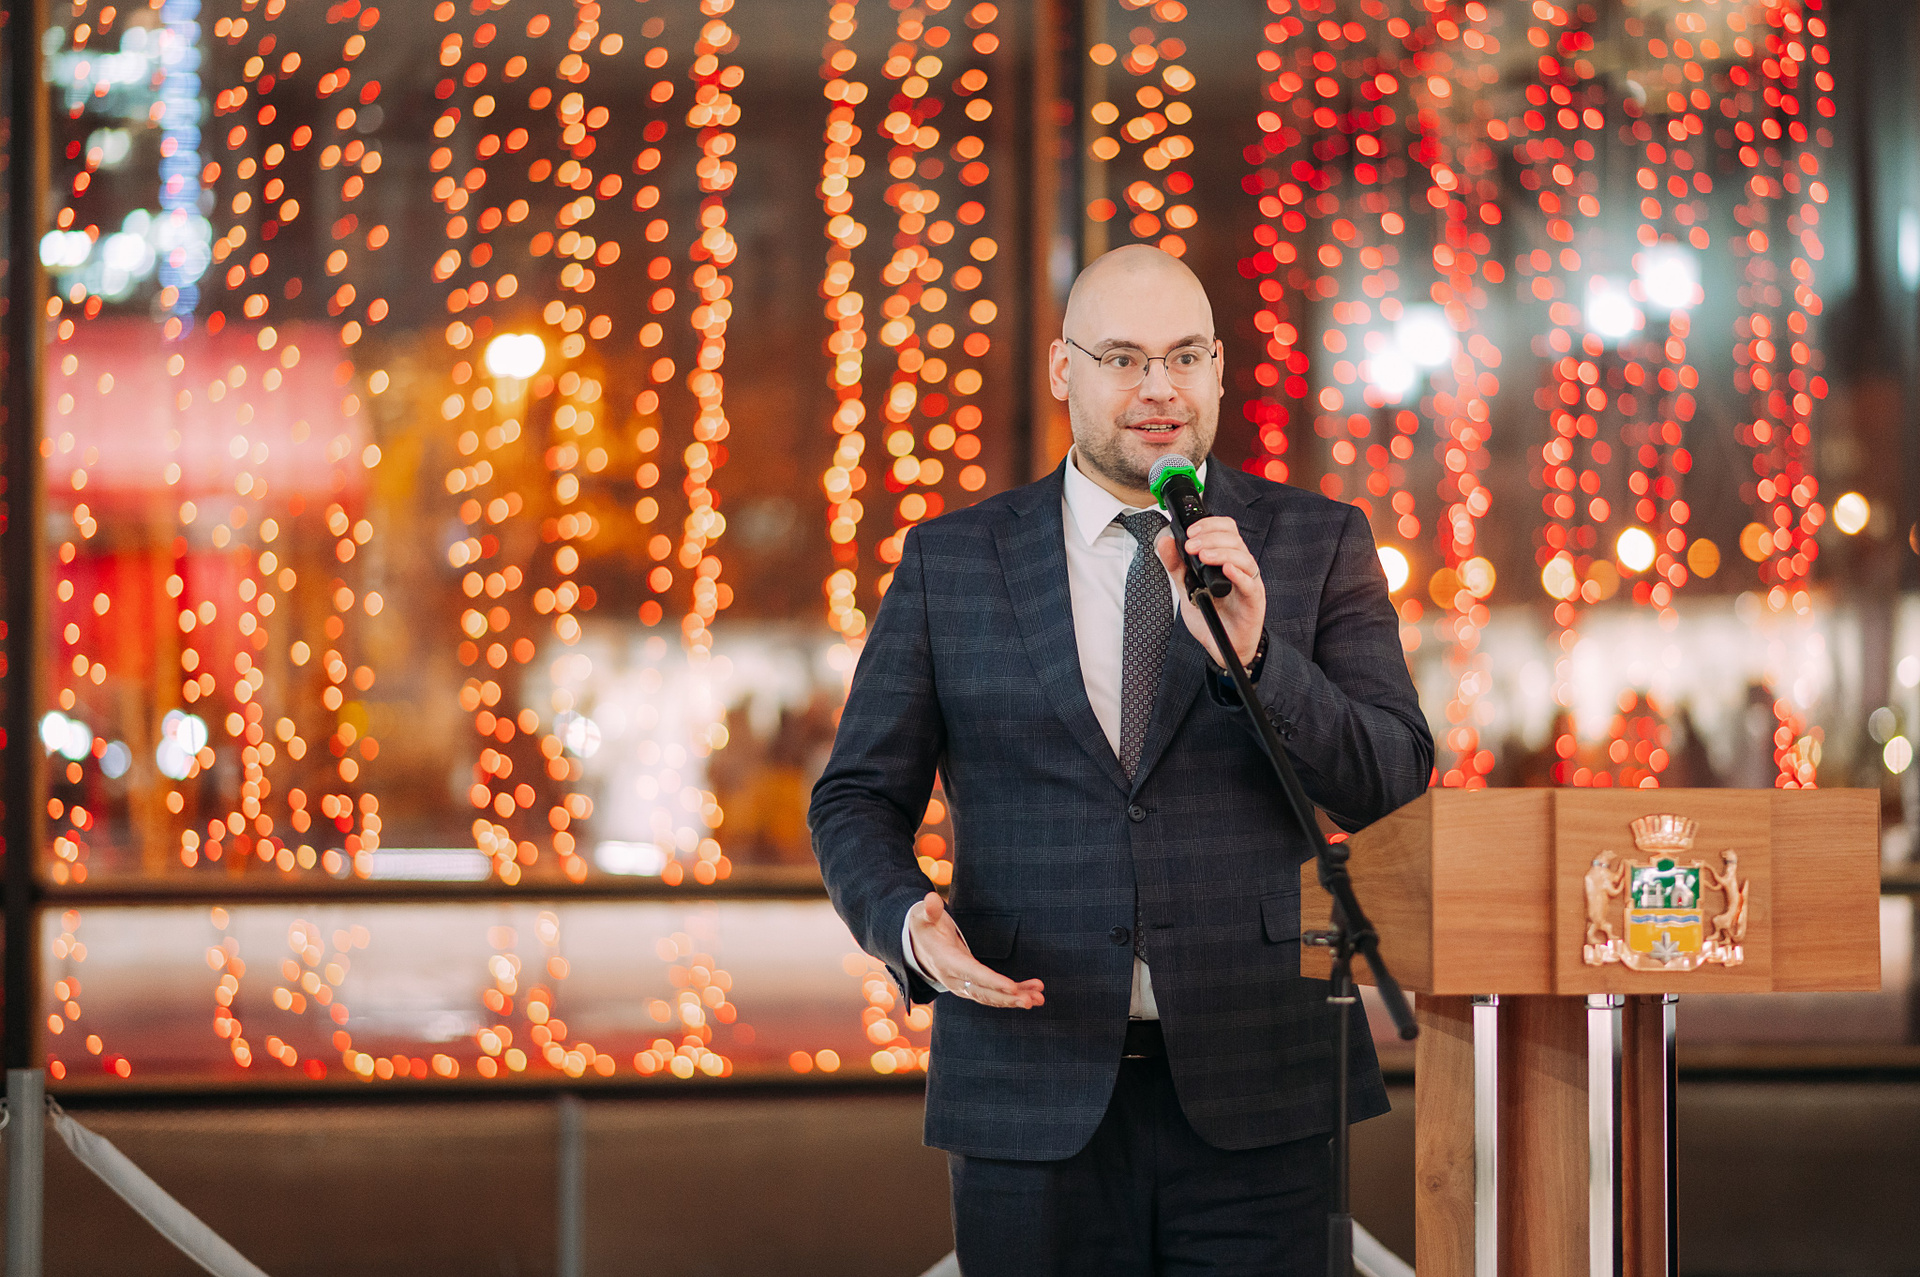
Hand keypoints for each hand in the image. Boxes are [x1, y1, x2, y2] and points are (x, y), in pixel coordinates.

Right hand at [907, 892, 1044, 1008]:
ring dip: (1015, 999)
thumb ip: (928, 910)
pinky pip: (993, 994)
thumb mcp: (921, 916)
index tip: (1011, 987)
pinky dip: (1013, 994)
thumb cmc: (924, 927)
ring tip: (1038, 999)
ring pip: (991, 997)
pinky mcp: (971, 987)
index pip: (971, 973)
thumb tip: (931, 900)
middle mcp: (954, 979)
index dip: (992, 981)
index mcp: (945, 961)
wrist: (917, 947)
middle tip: (1031, 1000)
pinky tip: (1032, 993)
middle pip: (983, 992)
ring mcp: (962, 986)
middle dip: (1008, 998)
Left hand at [1155, 516, 1265, 667]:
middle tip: (1191, 547)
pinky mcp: (1254, 601)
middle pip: (1235, 539)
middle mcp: (1240, 568)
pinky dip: (1238, 574)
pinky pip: (1250, 584)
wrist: (1222, 647)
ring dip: (1222, 552)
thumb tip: (1165, 542)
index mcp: (1226, 560)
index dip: (1210, 525)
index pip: (1226, 530)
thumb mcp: (1187, 588)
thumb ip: (1176, 566)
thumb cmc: (1211, 616)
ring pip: (1244, 557)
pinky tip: (1226, 570)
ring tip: (1203, 557)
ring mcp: (1249, 583)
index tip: (1190, 532)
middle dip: (1211, 538)